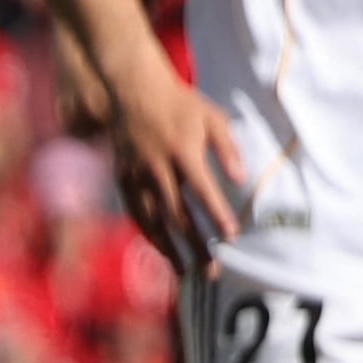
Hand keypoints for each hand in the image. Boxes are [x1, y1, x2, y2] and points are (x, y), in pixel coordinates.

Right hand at [101, 60, 248, 268]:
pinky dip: (148, 233)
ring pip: (152, 219)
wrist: (133, 92)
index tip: (231, 236)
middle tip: (210, 269)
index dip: (217, 215)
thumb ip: (228, 149)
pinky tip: (161, 249)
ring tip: (184, 270)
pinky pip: (135, 212)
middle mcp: (157, 167)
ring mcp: (136, 174)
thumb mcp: (213, 118)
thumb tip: (241, 179)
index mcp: (183, 152)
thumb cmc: (181, 105)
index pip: (204, 191)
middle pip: (177, 214)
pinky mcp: (122, 178)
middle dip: (195, 244)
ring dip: (168, 248)